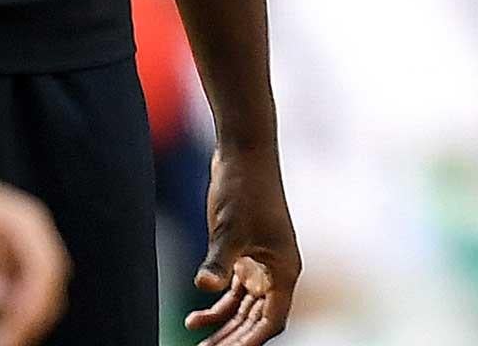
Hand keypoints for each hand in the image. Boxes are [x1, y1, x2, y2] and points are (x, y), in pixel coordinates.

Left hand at [0, 156, 68, 345]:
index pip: (47, 274)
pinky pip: (14, 315)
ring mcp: (22, 266)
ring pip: (36, 312)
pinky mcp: (6, 284)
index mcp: (29, 225)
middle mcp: (34, 247)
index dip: (32, 309)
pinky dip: (2, 332)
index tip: (3, 337)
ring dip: (15, 335)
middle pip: (48, 298)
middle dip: (24, 330)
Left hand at [186, 144, 299, 345]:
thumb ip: (218, 262)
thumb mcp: (229, 228)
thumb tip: (204, 287)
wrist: (242, 151)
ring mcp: (260, 262)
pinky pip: (233, 291)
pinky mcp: (244, 252)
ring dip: (223, 326)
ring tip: (197, 341)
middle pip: (256, 319)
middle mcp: (276, 270)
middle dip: (233, 339)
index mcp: (283, 270)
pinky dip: (217, 305)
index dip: (251, 342)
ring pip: (244, 308)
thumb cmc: (244, 188)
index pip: (271, 321)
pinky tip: (195, 316)